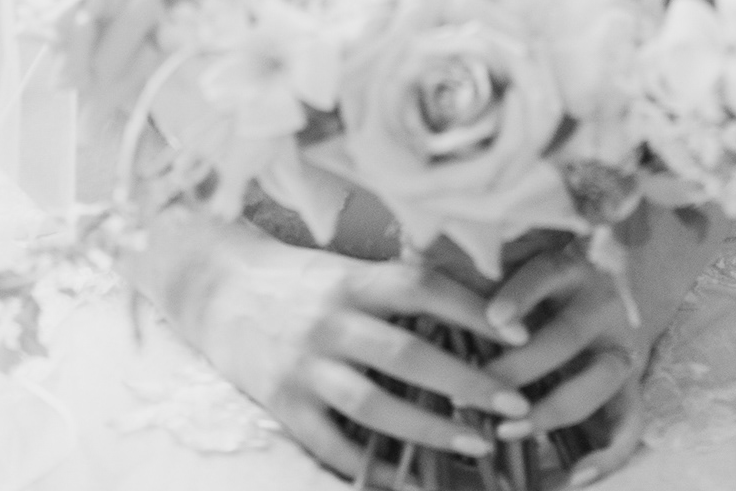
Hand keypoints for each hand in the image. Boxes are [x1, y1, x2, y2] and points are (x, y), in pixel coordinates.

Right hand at [194, 237, 536, 481]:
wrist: (215, 289)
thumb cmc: (297, 279)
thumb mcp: (344, 267)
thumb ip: (394, 286)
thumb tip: (472, 300)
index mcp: (351, 279)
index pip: (422, 287)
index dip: (473, 309)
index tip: (519, 333)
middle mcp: (330, 321)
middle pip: (407, 352)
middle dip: (466, 381)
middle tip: (514, 402)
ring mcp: (304, 367)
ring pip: (375, 404)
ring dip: (430, 428)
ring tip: (477, 444)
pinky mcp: (282, 406)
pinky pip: (333, 445)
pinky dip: (373, 468)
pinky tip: (413, 483)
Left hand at [483, 246, 649, 484]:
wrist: (619, 280)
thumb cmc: (543, 282)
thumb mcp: (519, 264)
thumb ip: (480, 271)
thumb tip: (417, 258)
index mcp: (570, 268)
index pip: (546, 273)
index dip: (521, 295)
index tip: (492, 319)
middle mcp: (600, 305)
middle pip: (565, 336)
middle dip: (517, 369)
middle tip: (469, 393)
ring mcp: (621, 347)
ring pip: (599, 379)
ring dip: (551, 409)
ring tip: (506, 430)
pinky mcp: (631, 387)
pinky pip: (630, 424)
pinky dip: (607, 455)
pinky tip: (574, 477)